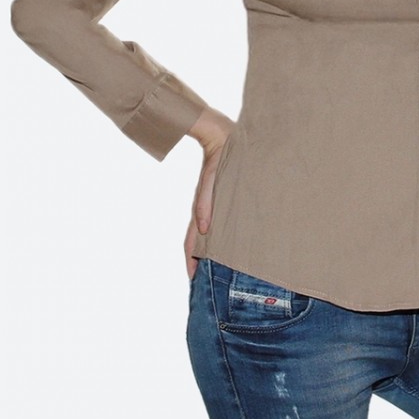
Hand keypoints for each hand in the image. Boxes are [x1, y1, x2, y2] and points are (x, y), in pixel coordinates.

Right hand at [184, 107, 234, 279]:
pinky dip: (218, 236)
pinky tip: (227, 243)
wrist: (223, 134)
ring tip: (215, 270)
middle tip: (204, 283)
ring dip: (209, 252)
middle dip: (199, 262)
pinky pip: (217, 222)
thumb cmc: (220, 156)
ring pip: (208, 235)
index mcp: (201, 209)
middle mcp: (205, 210)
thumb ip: (206, 204)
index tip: (193, 279)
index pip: (192, 242)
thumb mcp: (213, 180)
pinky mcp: (222, 198)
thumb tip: (203, 229)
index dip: (191, 261)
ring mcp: (212, 205)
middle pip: (198, 243)